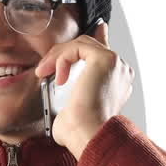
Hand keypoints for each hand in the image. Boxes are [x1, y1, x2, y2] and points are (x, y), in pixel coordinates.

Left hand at [33, 21, 134, 156]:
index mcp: (118, 81)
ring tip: (44, 72)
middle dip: (62, 53)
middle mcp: (120, 71)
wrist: (88, 135)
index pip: (103, 52)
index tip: (90, 30)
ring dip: (58, 56)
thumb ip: (69, 92)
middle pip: (89, 45)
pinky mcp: (105, 59)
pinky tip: (57, 76)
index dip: (96, 36)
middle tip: (45, 68)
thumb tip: (57, 89)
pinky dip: (62, 58)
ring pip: (81, 44)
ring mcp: (115, 63)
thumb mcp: (71, 109)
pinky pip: (77, 46)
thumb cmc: (81, 131)